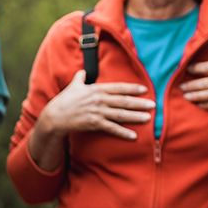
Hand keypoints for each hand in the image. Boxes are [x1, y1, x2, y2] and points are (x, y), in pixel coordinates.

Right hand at [37, 70, 154, 140]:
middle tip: (153, 104)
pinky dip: (123, 132)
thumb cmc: (64, 100)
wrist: (54, 117)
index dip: (132, 88)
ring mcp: (97, 112)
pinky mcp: (94, 124)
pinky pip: (111, 129)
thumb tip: (82, 71)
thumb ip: (80, 78)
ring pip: (120, 114)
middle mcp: (99, 100)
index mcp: (96, 89)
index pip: (118, 88)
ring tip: (148, 118)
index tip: (144, 89)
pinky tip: (133, 136)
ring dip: (135, 117)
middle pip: (123, 101)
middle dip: (139, 103)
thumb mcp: (73, 86)